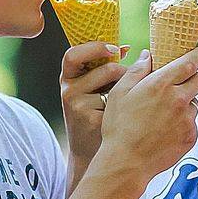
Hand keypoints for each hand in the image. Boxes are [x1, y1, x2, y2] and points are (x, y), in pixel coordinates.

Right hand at [59, 42, 126, 164]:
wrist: (89, 151)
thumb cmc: (95, 114)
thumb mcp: (91, 89)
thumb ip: (101, 68)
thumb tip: (125, 47)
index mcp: (68, 78)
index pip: (73, 54)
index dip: (94, 47)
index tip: (115, 48)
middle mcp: (68, 90)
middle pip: (104, 69)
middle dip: (123, 72)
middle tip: (129, 81)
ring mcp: (78, 106)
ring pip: (114, 86)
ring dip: (127, 88)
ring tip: (127, 100)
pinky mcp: (91, 119)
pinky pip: (119, 102)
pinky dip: (127, 105)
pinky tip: (126, 114)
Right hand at [99, 47, 197, 177]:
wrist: (126, 162)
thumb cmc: (118, 126)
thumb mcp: (120, 93)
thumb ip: (136, 70)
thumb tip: (148, 55)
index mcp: (161, 84)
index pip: (190, 62)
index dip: (196, 55)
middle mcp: (179, 100)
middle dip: (193, 78)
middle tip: (180, 84)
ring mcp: (187, 119)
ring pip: (195, 103)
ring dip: (186, 103)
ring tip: (163, 114)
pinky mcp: (191, 136)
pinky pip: (192, 123)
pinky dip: (183, 123)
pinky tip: (164, 130)